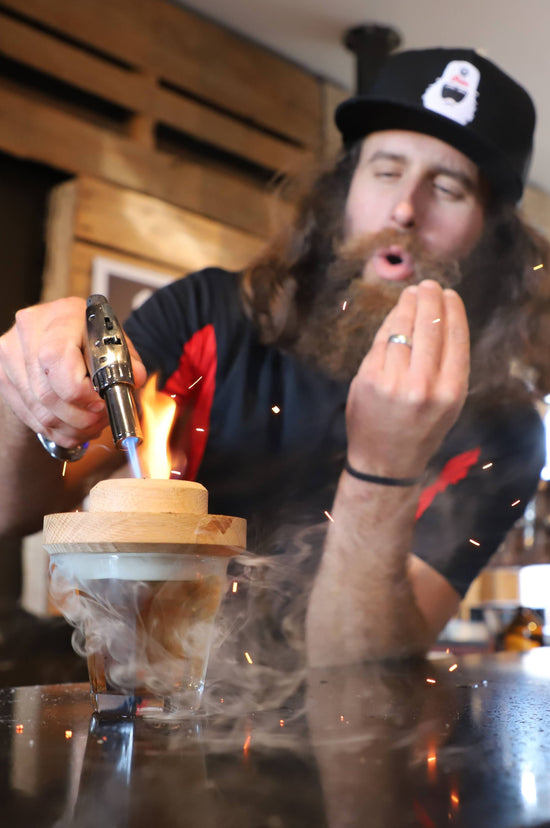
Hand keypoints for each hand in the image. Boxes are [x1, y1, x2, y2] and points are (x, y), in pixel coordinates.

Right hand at [0, 298, 146, 447]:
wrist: (63, 335)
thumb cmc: (93, 338)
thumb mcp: (118, 344)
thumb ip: (129, 363)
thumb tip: (133, 379)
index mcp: (62, 315)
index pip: (57, 359)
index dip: (80, 392)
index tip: (100, 403)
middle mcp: (30, 330)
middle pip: (48, 392)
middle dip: (81, 417)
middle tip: (101, 420)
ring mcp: (11, 354)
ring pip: (40, 411)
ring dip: (72, 428)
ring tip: (92, 425)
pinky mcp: (5, 377)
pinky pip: (31, 417)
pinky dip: (58, 430)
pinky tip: (75, 427)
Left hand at [346, 280, 468, 478]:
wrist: (385, 462)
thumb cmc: (421, 431)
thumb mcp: (448, 404)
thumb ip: (447, 366)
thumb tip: (441, 319)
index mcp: (451, 392)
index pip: (454, 337)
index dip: (452, 310)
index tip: (450, 295)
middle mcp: (424, 385)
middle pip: (429, 327)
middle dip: (429, 300)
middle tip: (428, 286)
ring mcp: (393, 381)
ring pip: (402, 329)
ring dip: (407, 306)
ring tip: (411, 294)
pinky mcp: (367, 379)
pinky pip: (381, 341)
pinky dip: (388, 324)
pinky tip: (394, 315)